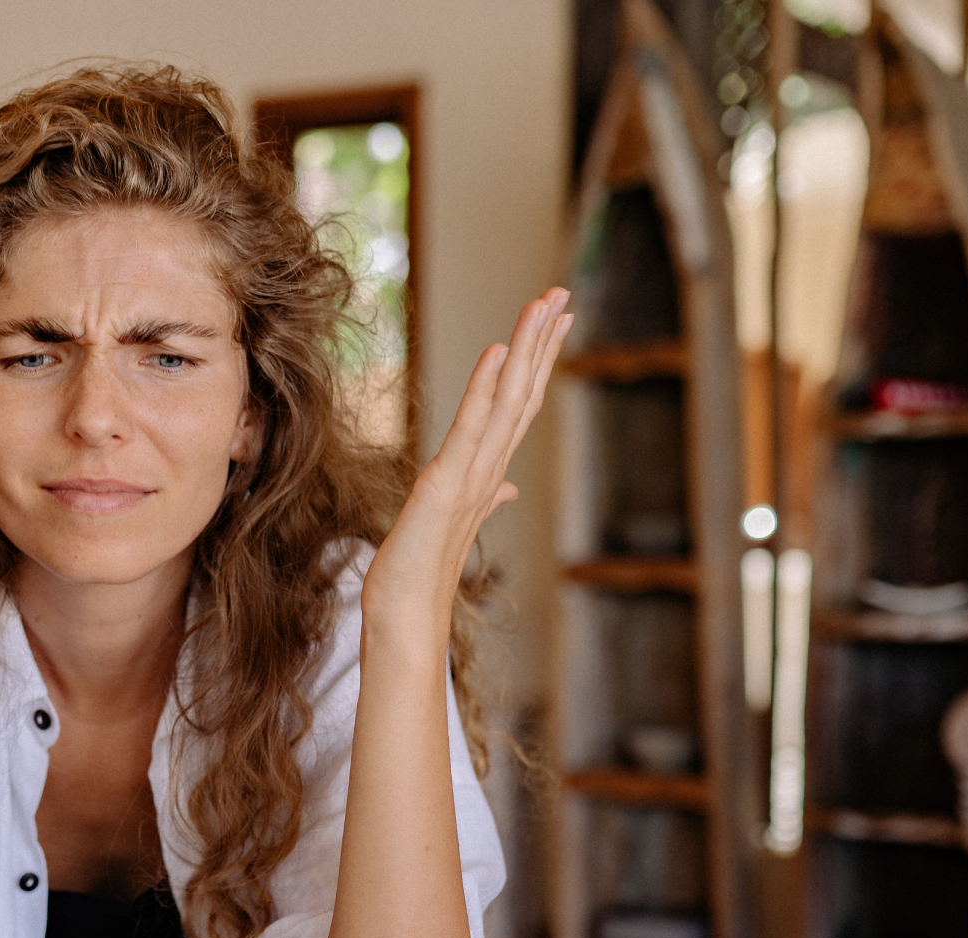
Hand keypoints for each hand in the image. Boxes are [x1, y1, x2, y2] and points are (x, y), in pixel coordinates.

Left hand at [365, 287, 571, 640]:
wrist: (405, 613)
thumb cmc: (421, 571)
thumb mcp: (450, 521)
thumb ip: (484, 496)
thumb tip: (507, 488)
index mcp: (488, 472)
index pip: (518, 406)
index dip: (538, 362)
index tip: (554, 321)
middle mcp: (489, 470)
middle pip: (523, 393)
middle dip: (543, 342)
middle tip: (561, 293)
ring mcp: (473, 476)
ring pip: (508, 401)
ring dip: (527, 350)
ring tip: (542, 304)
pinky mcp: (448, 484)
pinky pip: (471, 427)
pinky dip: (485, 388)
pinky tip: (498, 352)